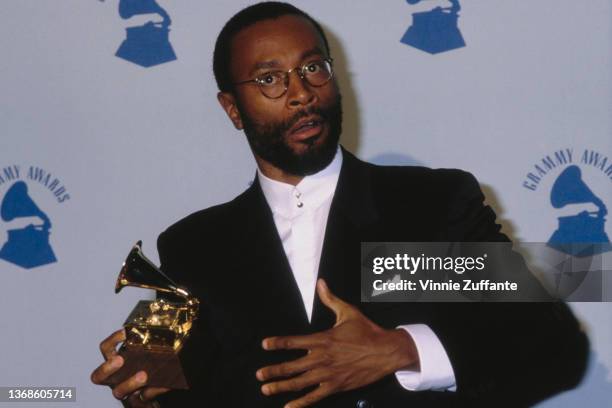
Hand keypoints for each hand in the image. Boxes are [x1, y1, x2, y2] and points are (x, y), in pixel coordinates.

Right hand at [90, 329, 169, 406]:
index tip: (124, 333)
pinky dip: (155, 391)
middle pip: (99, 376)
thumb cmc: (148, 371)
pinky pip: (143, 399)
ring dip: (130, 383)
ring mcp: (125, 392)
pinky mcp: (137, 403)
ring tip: (143, 375)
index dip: (112, 341)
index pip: (106, 349)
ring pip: (119, 391)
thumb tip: (165, 332)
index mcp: (116, 363)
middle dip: (107, 368)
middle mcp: (115, 379)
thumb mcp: (147, 357)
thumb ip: (150, 348)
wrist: (153, 395)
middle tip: (120, 359)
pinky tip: (165, 384)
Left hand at [256, 279, 418, 407]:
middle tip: (259, 375)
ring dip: (281, 387)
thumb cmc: (367, 331)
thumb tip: (321, 283)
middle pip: (292, 366)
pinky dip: (301, 403)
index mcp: (323, 339)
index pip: (294, 342)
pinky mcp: (336, 386)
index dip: (277, 343)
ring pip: (300, 383)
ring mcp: (328, 374)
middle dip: (274, 371)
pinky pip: (315, 396)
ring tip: (266, 389)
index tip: (265, 345)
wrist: (385, 352)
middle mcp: (322, 358)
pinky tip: (289, 407)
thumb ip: (330, 299)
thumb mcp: (347, 312)